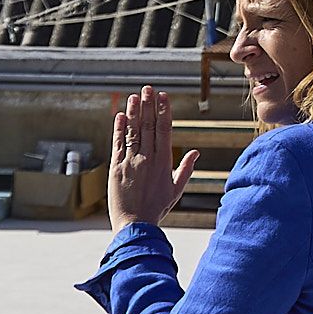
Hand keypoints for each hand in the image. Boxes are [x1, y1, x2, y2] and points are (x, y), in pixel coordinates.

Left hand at [112, 86, 198, 226]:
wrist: (135, 225)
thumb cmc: (157, 208)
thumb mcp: (176, 189)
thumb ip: (186, 169)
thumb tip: (196, 152)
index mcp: (164, 163)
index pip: (164, 130)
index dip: (164, 111)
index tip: (163, 96)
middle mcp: (148, 159)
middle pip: (149, 126)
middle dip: (148, 105)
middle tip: (147, 88)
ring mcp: (131, 162)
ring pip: (133, 132)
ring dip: (134, 112)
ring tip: (134, 96)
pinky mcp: (116, 168)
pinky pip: (118, 144)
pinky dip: (119, 129)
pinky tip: (120, 115)